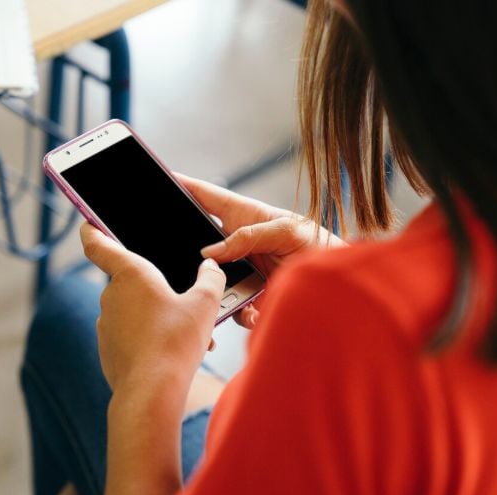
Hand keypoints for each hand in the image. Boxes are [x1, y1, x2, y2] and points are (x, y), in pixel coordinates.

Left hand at [80, 223, 225, 411]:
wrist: (152, 392)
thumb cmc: (177, 342)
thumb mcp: (206, 305)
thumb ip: (211, 280)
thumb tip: (211, 268)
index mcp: (130, 274)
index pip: (97, 243)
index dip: (91, 229)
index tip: (87, 222)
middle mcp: (110, 296)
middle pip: (129, 281)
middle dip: (155, 288)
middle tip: (184, 299)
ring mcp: (105, 324)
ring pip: (133, 311)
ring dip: (156, 316)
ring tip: (188, 335)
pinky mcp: (108, 349)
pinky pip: (130, 335)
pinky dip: (148, 338)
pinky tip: (172, 353)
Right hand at [179, 173, 345, 328]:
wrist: (336, 287)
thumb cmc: (319, 247)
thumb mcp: (287, 232)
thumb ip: (249, 236)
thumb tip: (211, 253)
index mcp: (244, 216)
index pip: (206, 196)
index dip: (183, 186)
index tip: (160, 178)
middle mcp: (237, 243)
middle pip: (199, 243)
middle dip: (186, 250)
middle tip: (177, 256)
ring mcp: (239, 270)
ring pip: (209, 279)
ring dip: (213, 290)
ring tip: (232, 295)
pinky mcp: (246, 297)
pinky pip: (228, 307)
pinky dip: (236, 314)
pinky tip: (254, 314)